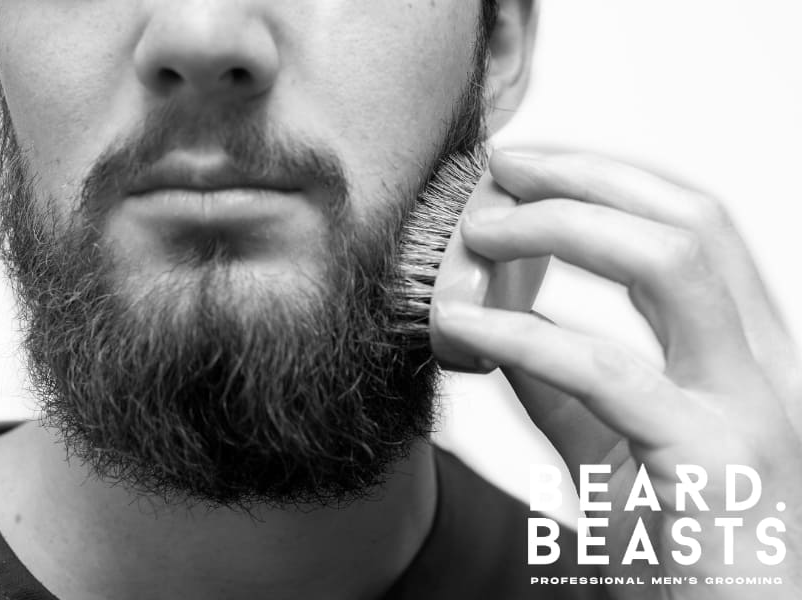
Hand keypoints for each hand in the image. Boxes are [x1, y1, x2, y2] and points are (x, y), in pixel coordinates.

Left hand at [431, 149, 801, 598]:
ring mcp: (753, 408)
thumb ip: (566, 392)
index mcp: (751, 357)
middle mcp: (768, 367)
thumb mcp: (617, 456)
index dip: (614, 179)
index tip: (536, 165)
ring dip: (565, 225)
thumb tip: (506, 327)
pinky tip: (461, 323)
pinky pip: (605, 369)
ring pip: (670, 261)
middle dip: (589, 175)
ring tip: (483, 227)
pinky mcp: (715, 462)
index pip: (697, 227)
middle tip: (504, 166)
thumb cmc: (686, 557)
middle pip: (691, 219)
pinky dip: (523, 332)